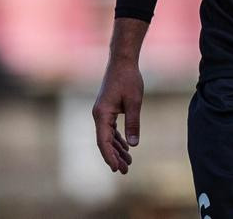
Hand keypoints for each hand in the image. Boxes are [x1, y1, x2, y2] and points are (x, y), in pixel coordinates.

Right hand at [93, 55, 143, 173]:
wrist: (122, 62)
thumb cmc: (128, 79)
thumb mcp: (134, 102)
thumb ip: (133, 123)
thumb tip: (133, 145)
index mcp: (102, 114)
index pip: (103, 141)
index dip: (109, 156)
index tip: (116, 168)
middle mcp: (99, 115)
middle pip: (105, 142)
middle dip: (114, 156)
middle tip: (125, 170)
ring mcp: (102, 113)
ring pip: (108, 136)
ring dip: (117, 149)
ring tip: (128, 162)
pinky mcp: (108, 110)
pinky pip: (111, 129)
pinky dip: (118, 139)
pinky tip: (125, 147)